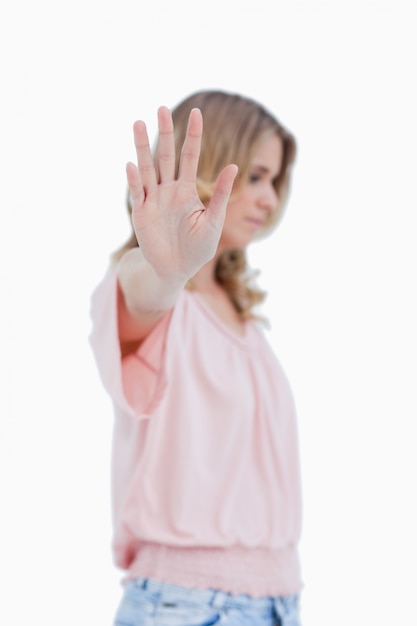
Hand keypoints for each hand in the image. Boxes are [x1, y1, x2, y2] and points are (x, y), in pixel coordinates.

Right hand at [126, 106, 237, 280]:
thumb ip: (220, 195)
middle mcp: (168, 190)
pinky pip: (137, 193)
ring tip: (139, 123)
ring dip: (143, 147)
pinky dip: (134, 180)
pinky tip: (130, 164)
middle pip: (165, 156)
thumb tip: (234, 166)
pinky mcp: (141, 213)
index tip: (196, 112)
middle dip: (164, 133)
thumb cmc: (198, 248)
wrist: (177, 269)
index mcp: (186, 190)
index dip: (193, 135)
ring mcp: (153, 200)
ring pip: (147, 168)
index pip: (189, 156)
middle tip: (161, 108)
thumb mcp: (214, 221)